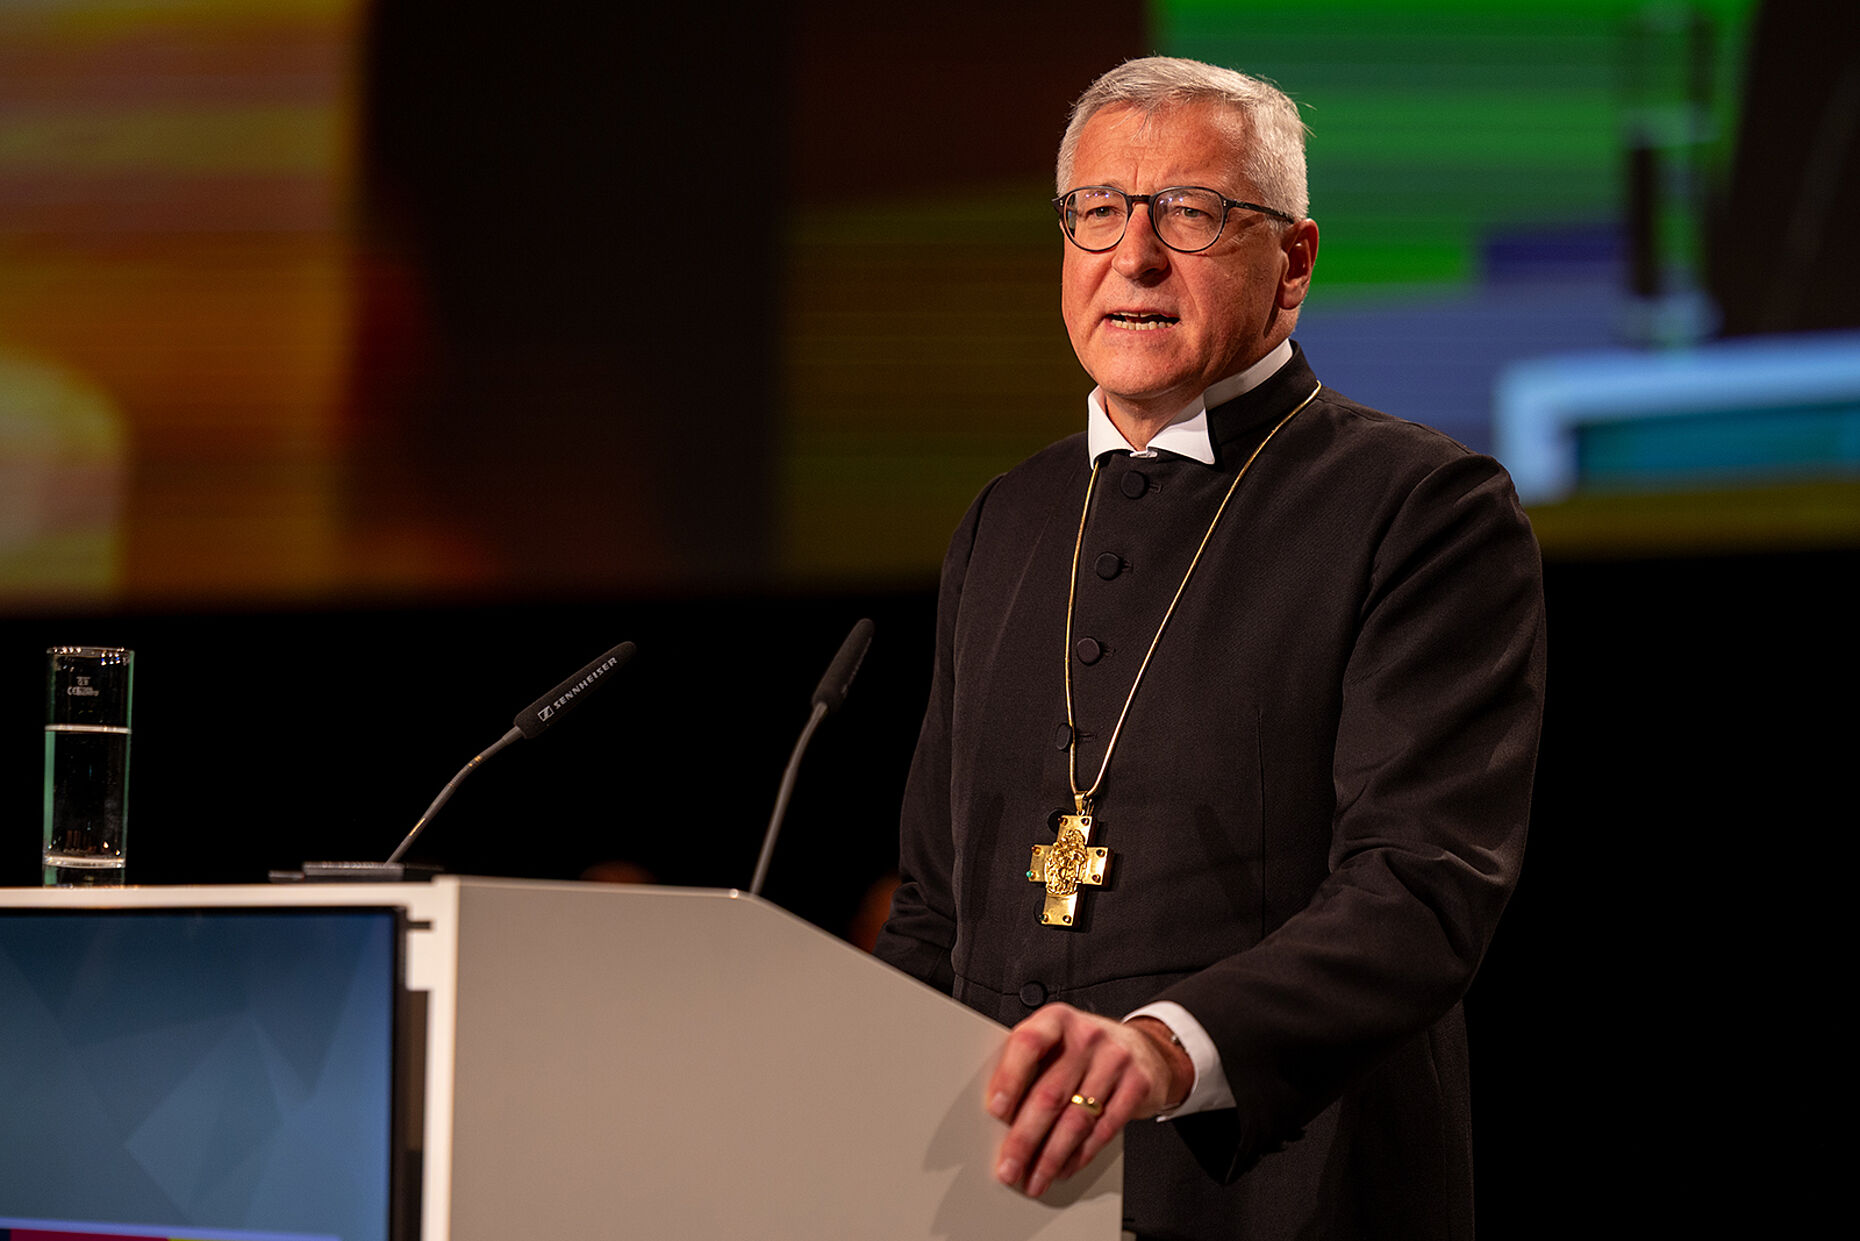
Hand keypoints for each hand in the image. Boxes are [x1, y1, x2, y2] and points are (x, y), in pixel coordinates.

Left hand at [984, 1005, 1191, 1196]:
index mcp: (1056, 1020)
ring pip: (1076, 1119)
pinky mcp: (1138, 1085)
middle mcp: (1087, 1036)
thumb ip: (1028, 1066)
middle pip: (1050, 1093)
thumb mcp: (1055, 1042)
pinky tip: (1064, 1168)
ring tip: (1035, 1178)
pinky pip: (1103, 1129)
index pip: (1028, 1044)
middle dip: (1025, 1138)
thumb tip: (997, 1118)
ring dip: (1051, 1157)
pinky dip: (1080, 1155)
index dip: (1010, 1078)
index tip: (996, 1111)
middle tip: (1009, 1166)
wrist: (1144, 1049)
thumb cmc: (1085, 1049)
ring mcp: (1116, 1060)